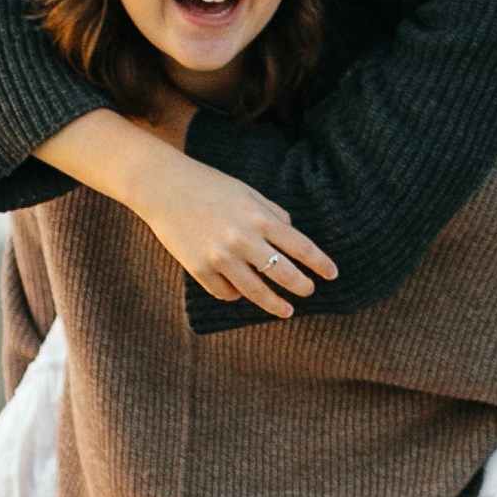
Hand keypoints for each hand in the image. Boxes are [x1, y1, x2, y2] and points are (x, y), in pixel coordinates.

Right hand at [39, 110, 336, 314]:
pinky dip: (236, 295)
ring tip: (286, 310)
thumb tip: (292, 236)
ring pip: (256, 292)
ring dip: (274, 304)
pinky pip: (226, 292)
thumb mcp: (248, 192)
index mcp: (259, 217)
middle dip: (301, 286)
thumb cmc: (210, 186)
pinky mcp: (199, 269)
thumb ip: (273, 214)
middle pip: (282, 273)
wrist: (163, 187)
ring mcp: (220, 257)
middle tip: (309, 292)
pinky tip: (242, 293)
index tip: (332, 274)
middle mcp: (242, 239)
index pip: (300, 246)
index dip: (320, 263)